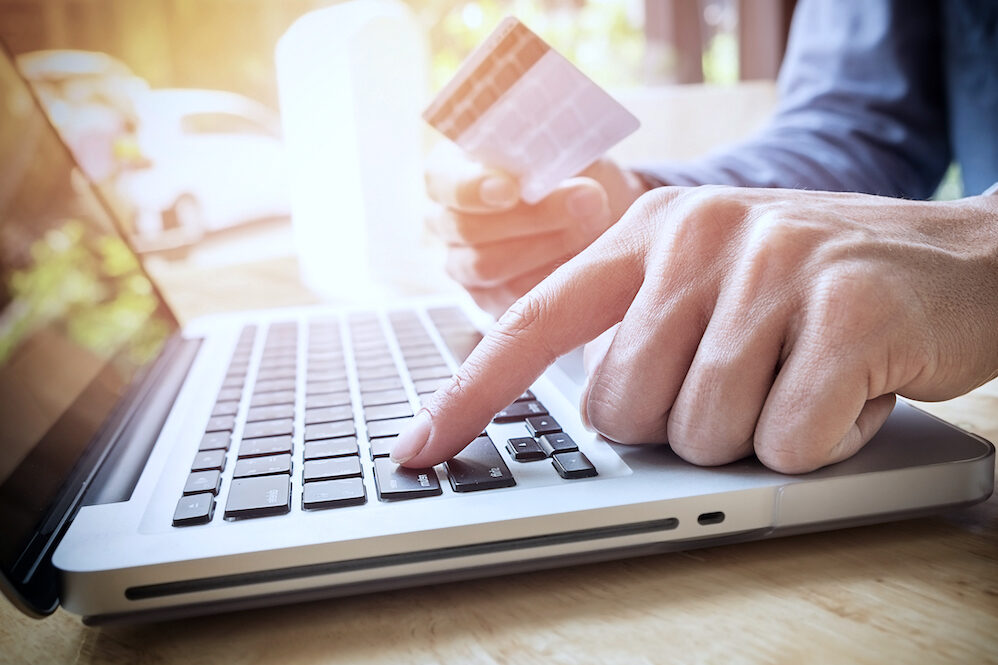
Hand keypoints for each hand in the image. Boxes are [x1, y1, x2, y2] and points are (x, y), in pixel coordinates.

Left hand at [393, 186, 997, 472]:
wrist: (963, 261)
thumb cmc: (817, 291)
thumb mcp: (711, 286)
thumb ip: (636, 331)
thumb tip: (570, 411)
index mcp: (649, 233)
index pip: (532, 324)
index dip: (470, 396)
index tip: (420, 450)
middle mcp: (700, 235)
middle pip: (624, 412)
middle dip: (682, 428)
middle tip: (747, 382)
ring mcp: (775, 266)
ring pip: (704, 438)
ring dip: (756, 437)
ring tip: (802, 377)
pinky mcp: (849, 310)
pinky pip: (787, 446)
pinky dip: (821, 442)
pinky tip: (850, 389)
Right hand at [424, 141, 648, 316]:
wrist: (598, 210)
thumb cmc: (571, 168)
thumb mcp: (563, 141)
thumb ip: (547, 141)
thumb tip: (551, 144)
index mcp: (449, 171)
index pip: (442, 180)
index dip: (472, 186)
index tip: (513, 187)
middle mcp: (446, 220)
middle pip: (466, 229)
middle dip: (531, 217)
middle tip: (589, 199)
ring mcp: (464, 264)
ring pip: (488, 266)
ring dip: (547, 245)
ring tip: (596, 224)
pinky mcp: (489, 299)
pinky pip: (510, 298)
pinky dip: (550, 280)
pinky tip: (583, 258)